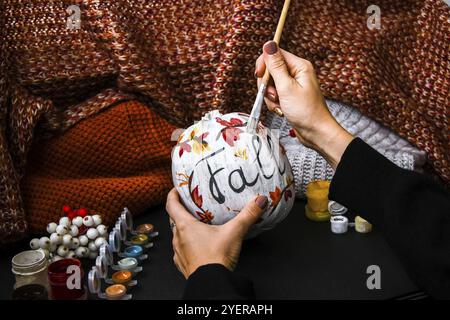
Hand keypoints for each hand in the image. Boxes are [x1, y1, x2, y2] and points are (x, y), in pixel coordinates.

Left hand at [166, 188, 267, 277]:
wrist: (212, 284)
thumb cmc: (217, 259)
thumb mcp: (234, 232)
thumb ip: (247, 215)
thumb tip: (259, 201)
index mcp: (185, 226)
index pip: (171, 205)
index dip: (173, 195)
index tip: (177, 190)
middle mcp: (178, 238)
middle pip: (174, 219)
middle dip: (181, 211)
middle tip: (191, 206)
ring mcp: (179, 252)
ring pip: (177, 235)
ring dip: (184, 229)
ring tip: (197, 225)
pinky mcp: (183, 264)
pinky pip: (181, 250)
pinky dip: (187, 245)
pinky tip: (198, 246)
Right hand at [255, 41, 353, 168]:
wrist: (316, 132)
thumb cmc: (306, 111)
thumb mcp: (286, 87)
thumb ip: (275, 66)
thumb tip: (268, 44)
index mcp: (299, 66)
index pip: (275, 54)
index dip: (264, 65)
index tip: (259, 77)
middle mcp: (297, 73)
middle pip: (270, 70)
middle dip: (267, 84)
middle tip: (273, 95)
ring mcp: (293, 85)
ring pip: (270, 84)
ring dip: (270, 96)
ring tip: (280, 104)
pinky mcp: (290, 96)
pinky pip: (275, 95)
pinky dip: (274, 103)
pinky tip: (281, 110)